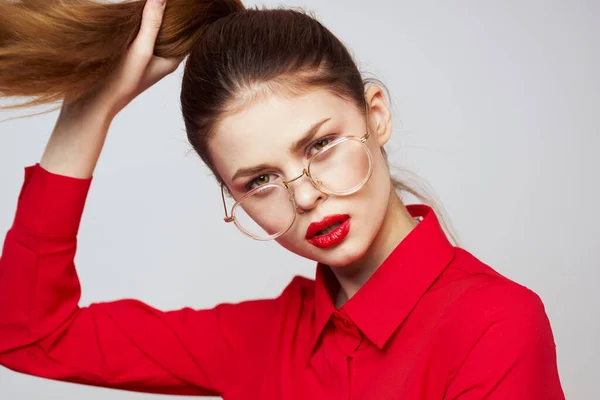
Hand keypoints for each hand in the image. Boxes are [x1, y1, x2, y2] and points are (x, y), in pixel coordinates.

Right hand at [74, 0, 182, 118]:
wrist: (93, 101)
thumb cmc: (121, 82)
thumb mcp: (139, 50)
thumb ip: (152, 24)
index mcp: (171, 60)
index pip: (187, 34)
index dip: (185, 16)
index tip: (183, 3)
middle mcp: (162, 59)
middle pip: (170, 30)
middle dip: (167, 13)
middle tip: (159, 0)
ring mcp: (146, 57)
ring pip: (153, 30)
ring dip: (149, 16)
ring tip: (146, 3)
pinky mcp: (130, 55)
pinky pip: (138, 33)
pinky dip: (137, 22)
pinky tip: (132, 13)